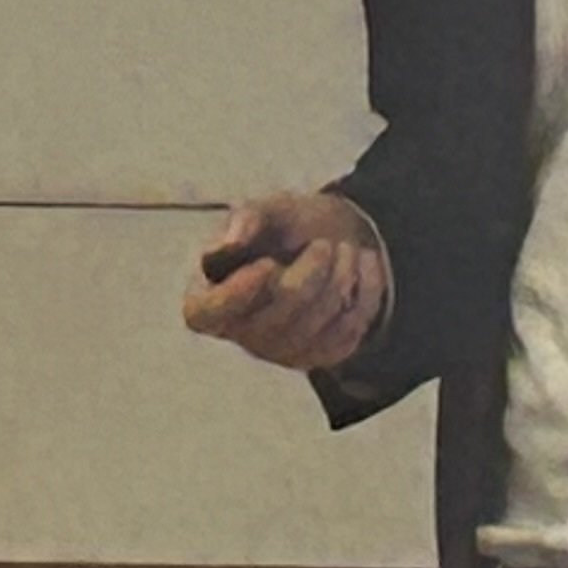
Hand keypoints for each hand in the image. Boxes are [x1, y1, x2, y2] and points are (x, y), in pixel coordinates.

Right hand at [181, 189, 389, 374]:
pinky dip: (363, 294)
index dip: (235, 296)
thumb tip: (229, 245)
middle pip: (276, 319)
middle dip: (311, 274)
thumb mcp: (266, 210)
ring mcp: (278, 351)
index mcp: (209, 295)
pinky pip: (348, 331)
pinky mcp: (317, 357)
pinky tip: (362, 269)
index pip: (204, 315)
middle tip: (325, 246)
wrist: (328, 240)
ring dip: (341, 279)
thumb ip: (245, 219)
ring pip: (316, 326)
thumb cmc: (282, 227)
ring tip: (345, 251)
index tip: (267, 265)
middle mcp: (238, 332)